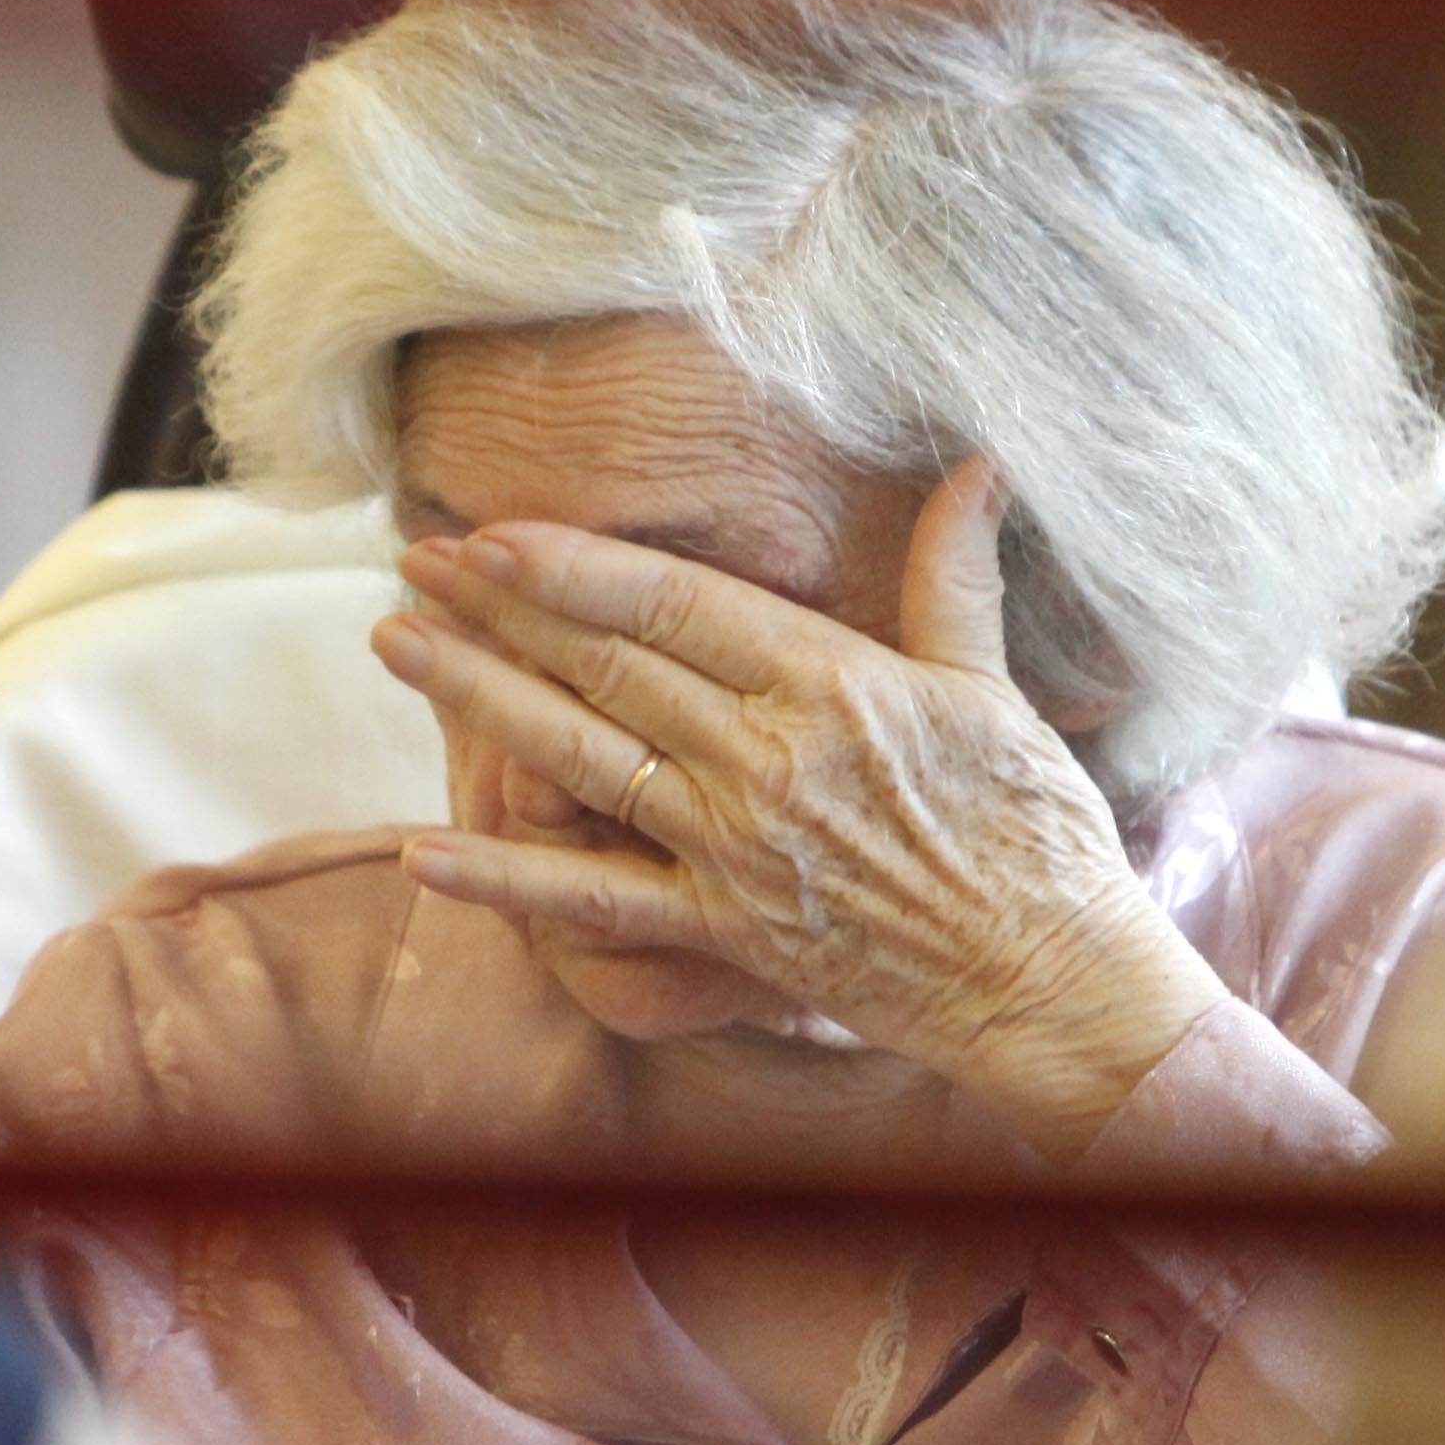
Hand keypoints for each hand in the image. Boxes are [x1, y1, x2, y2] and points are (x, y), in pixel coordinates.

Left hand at [374, 462, 1229, 1159]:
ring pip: (578, 759)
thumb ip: (958, 577)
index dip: (575, 564)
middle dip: (499, 609)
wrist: (1050, 978)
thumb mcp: (995, 688)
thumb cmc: (1036, 830)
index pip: (673, 603)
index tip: (497, 531)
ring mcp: (734, 846)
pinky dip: (506, 878)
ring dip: (477, 701)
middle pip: (605, 666)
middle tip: (414, 563)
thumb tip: (981, 467)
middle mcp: (765, 757)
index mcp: (830, 682)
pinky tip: (422, 848)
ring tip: (395, 647)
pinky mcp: (723, 928)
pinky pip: (594, 901)